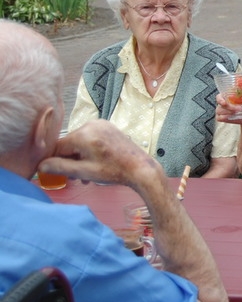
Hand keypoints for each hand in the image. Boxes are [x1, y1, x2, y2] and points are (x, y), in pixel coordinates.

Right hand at [38, 120, 161, 185]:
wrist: (139, 167)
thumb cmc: (113, 171)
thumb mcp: (84, 172)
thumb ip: (60, 167)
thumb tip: (41, 166)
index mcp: (83, 134)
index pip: (58, 146)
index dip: (56, 161)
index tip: (59, 173)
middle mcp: (91, 124)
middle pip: (69, 143)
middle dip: (70, 160)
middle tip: (77, 177)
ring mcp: (101, 124)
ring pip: (79, 141)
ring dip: (80, 157)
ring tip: (87, 174)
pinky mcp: (108, 127)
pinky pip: (90, 138)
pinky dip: (89, 150)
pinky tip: (94, 163)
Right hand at [215, 93, 241, 124]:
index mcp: (227, 95)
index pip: (219, 96)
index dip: (220, 99)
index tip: (224, 103)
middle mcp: (222, 102)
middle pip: (221, 105)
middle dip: (230, 107)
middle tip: (240, 109)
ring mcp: (220, 110)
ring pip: (220, 111)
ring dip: (229, 112)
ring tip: (238, 113)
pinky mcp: (220, 117)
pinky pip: (220, 118)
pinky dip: (226, 118)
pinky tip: (232, 117)